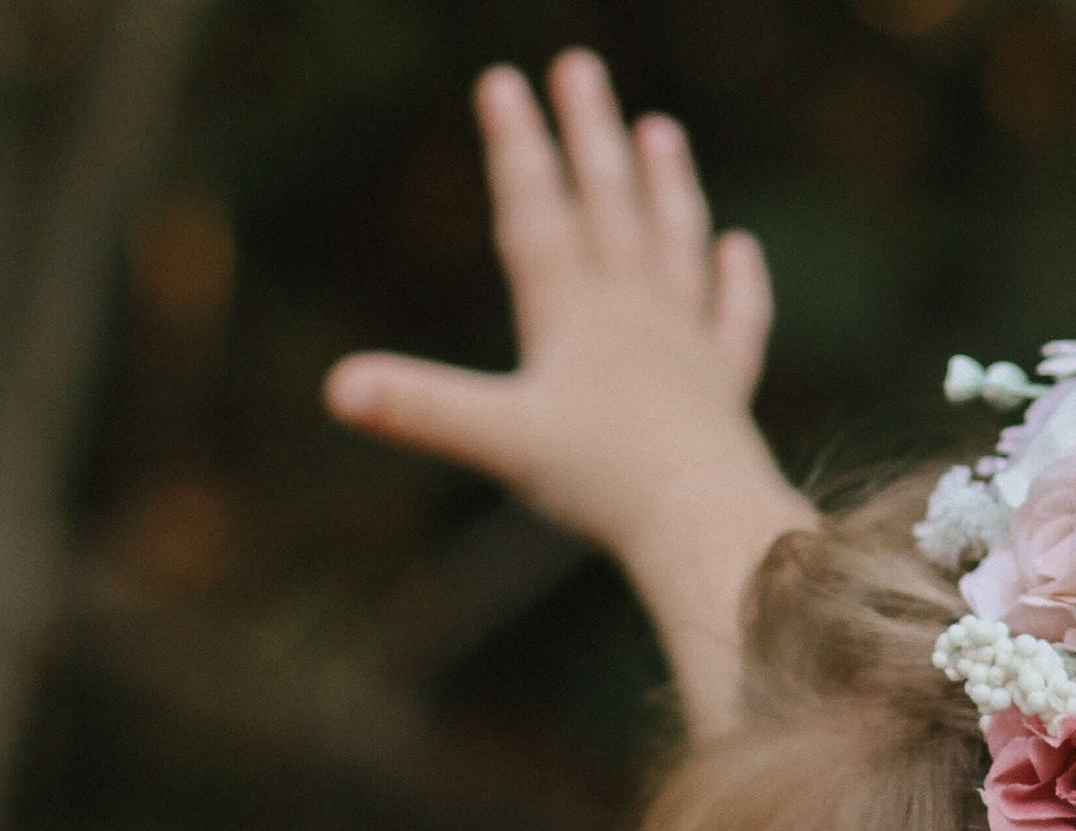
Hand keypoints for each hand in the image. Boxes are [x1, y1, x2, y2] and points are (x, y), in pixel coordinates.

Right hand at [326, 52, 781, 567]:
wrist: (699, 519)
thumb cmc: (598, 482)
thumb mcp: (496, 441)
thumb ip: (419, 409)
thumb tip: (337, 389)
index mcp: (572, 315)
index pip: (537, 217)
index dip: (516, 149)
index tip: (503, 82)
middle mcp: (634, 313)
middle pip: (610, 207)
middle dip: (590, 135)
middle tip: (579, 66)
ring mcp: (686, 348)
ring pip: (675, 247)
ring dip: (666, 188)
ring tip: (660, 130)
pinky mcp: (726, 391)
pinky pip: (736, 324)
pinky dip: (738, 285)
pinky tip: (738, 250)